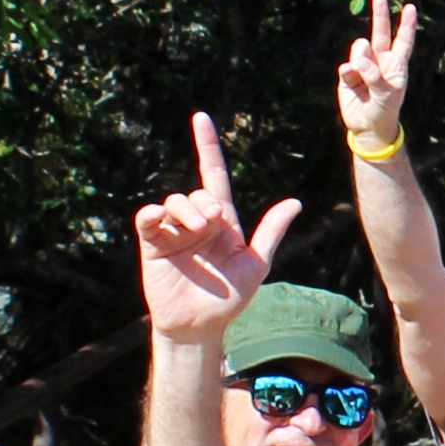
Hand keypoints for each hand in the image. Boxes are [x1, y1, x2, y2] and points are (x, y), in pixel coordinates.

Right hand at [131, 115, 293, 341]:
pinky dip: (153, 214)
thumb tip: (295, 202)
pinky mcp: (153, 244)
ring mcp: (173, 232)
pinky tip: (159, 220)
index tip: (200, 118)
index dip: (207, 147)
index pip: (214, 176)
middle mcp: (197, 221)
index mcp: (222, 222)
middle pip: (196, 192)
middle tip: (211, 225)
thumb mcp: (255, 264)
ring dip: (185, 210)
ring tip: (194, 232)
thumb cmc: (230, 299)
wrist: (200, 327)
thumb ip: (271, 232)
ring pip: (174, 201)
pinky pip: (148, 218)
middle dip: (204, 204)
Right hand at [336, 0, 420, 147]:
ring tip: (361, 75)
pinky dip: (349, 73)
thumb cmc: (385, 111)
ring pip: (360, 49)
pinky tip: (352, 82)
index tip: (410, 6)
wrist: (368, 128)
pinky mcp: (348, 75)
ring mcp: (363, 66)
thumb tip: (359, 59)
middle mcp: (380, 61)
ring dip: (360, 57)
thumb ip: (374, 75)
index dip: (407, 24)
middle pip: (381, 33)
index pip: (403, 41)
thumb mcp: (386, 95)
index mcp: (396, 65)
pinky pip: (347, 66)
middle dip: (380, 14)